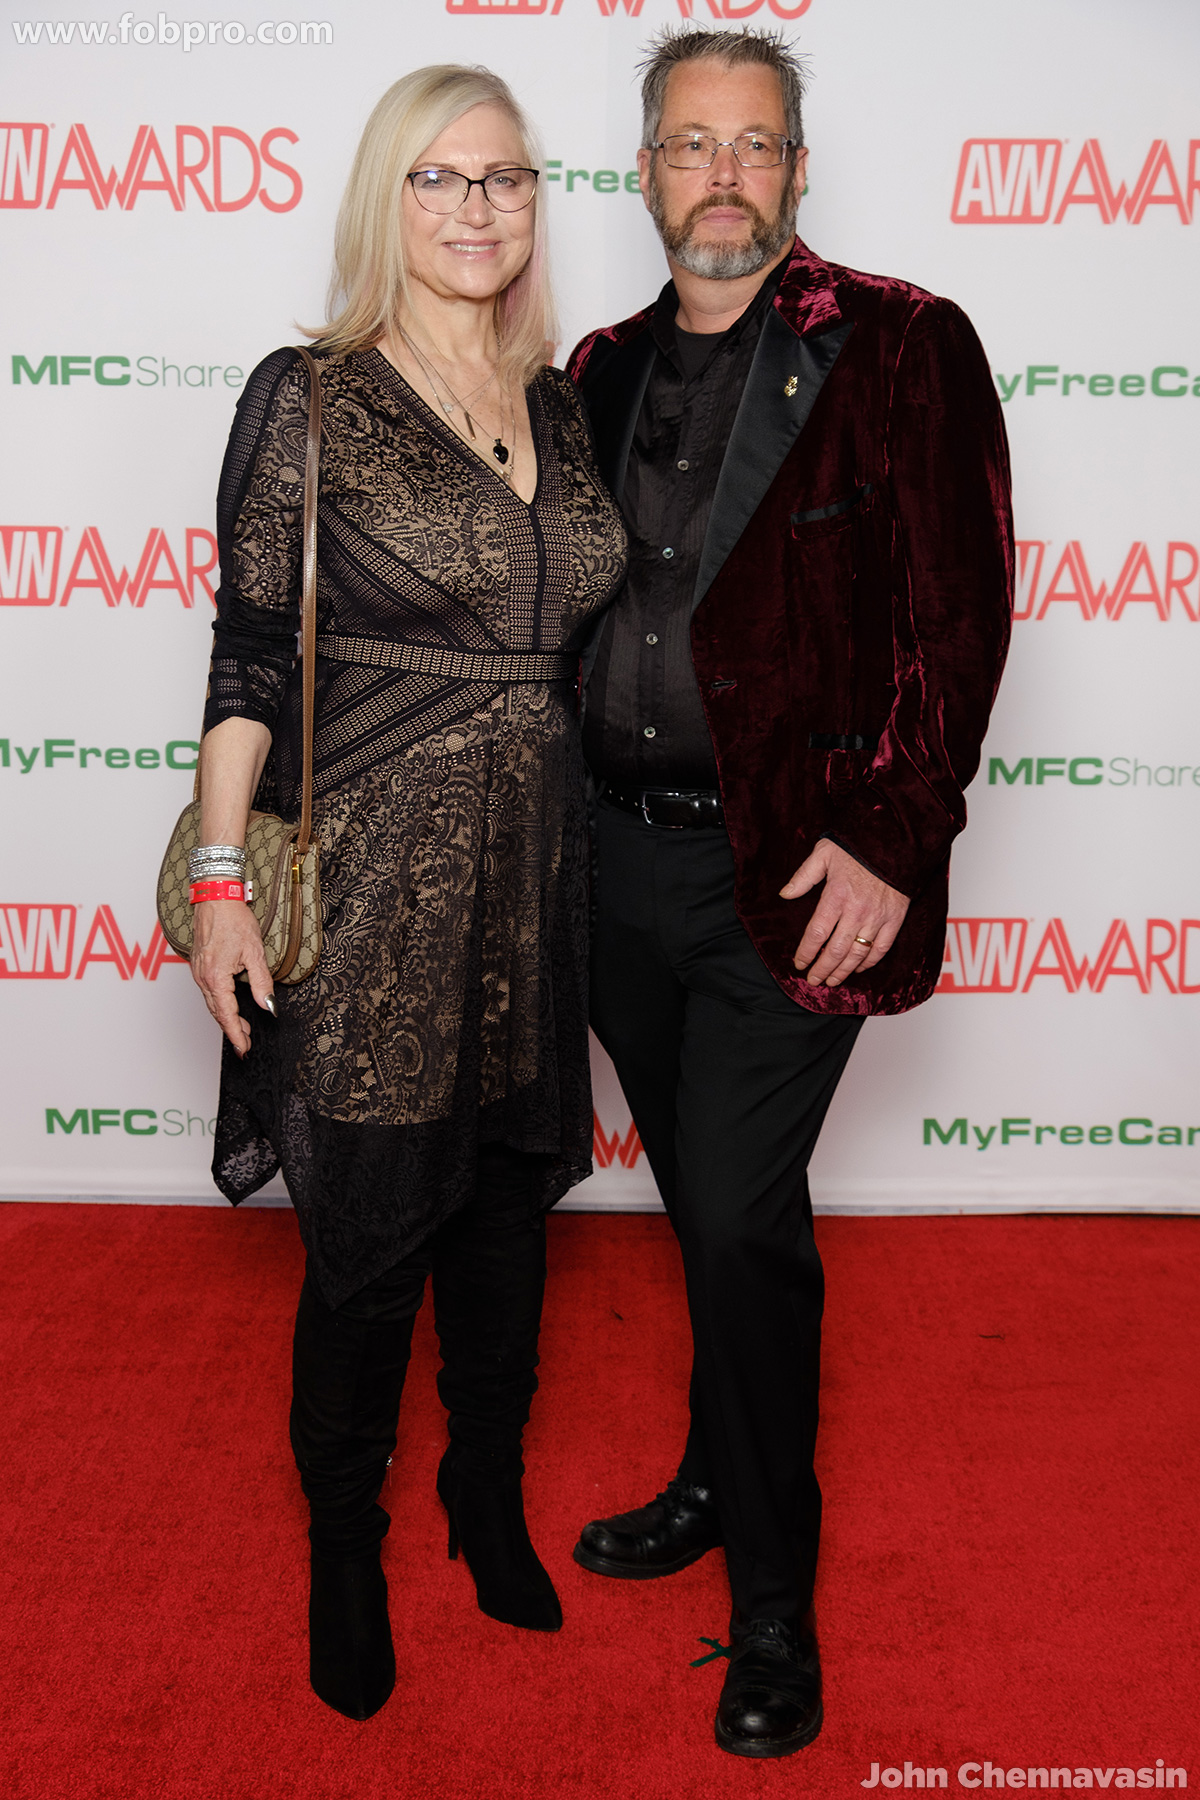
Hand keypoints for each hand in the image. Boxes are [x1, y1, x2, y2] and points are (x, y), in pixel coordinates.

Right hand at [190, 900, 274, 1054]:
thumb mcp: (255, 952)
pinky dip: (219, 1003)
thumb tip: (267, 1005)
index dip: (237, 1034)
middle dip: (232, 1030)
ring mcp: (198, 972)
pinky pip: (208, 991)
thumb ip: (261, 982)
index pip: (227, 1015)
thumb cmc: (234, 920)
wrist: (215, 898)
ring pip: (212, 1003)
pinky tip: (230, 1005)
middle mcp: (203, 978)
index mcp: (216, 978)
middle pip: (217, 1013)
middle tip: (246, 1043)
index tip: (245, 1048)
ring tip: (242, 1028)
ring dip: (226, 1017)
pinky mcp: (199, 965)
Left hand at [780, 838, 909, 987]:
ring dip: (842, 971)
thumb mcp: (824, 853)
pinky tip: (858, 969)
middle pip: (835, 950)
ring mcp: (877, 917)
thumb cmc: (857, 846)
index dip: (806, 952)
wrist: (895, 840)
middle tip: (813, 980)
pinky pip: (881, 949)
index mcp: (836, 895)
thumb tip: (785, 894)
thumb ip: (803, 876)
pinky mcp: (895, 919)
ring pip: (857, 954)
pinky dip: (869, 963)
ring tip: (831, 981)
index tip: (799, 963)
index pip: (817, 933)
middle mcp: (857, 910)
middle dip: (822, 969)